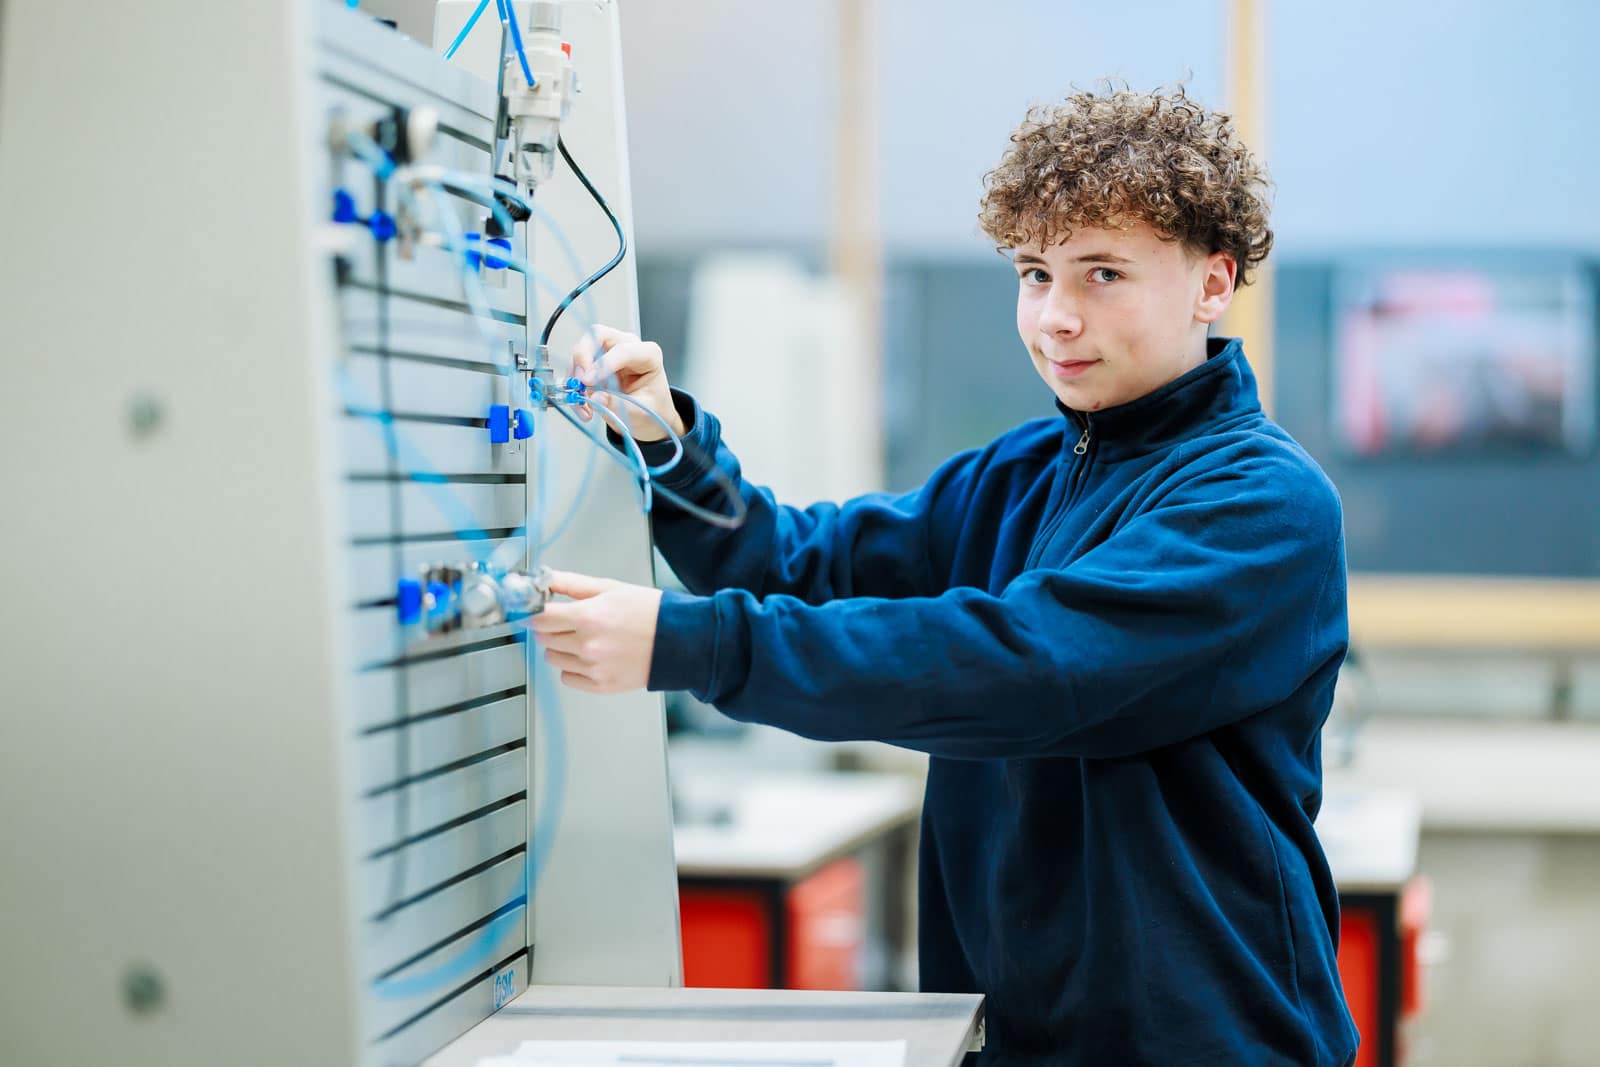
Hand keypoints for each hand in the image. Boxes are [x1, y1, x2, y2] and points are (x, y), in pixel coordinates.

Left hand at [529, 570, 662, 693]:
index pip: (539, 617)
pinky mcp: (601, 685)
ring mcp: (593, 668)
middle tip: (567, 621)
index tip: (531, 610)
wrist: (680, 640)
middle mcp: (587, 645)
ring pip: (553, 658)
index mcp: (589, 616)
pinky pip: (568, 678)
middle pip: (544, 638)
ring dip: (561, 647)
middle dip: (550, 627)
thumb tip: (545, 580)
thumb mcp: (610, 588)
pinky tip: (591, 656)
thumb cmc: (650, 612)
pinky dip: (573, 668)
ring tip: (584, 638)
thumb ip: (572, 584)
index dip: (532, 612)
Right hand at [569, 324, 684, 441]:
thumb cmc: (650, 407)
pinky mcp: (595, 362)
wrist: (647, 413)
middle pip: (597, 335)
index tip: (589, 382)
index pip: (623, 350)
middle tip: (579, 382)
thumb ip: (618, 404)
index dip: (603, 364)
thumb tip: (597, 398)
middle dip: (582, 357)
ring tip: (582, 404)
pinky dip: (573, 386)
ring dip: (574, 377)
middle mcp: (627, 346)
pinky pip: (576, 367)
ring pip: (581, 350)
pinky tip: (582, 405)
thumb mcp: (640, 412)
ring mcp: (609, 351)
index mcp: (648, 354)